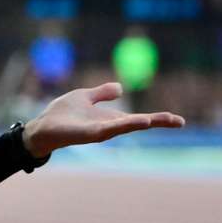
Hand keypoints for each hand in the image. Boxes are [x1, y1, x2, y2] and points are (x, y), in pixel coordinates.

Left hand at [23, 82, 184, 157]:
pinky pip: (110, 129)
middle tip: (180, 121)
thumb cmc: (61, 114)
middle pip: (138, 123)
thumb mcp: (84, 97)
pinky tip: (137, 122)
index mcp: (110, 118)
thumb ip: (102, 93)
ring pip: (126, 126)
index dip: (158, 118)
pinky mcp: (90, 134)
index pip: (138, 118)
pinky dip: (124, 125)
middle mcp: (109, 127)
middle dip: (158, 122)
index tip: (178, 120)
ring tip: (158, 119)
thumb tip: (120, 88)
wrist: (42, 127)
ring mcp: (101, 132)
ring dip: (142, 122)